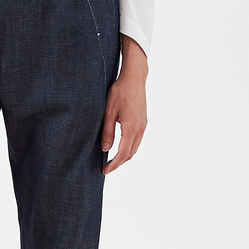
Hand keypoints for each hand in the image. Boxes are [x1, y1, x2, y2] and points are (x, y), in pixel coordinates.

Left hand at [101, 35, 147, 174]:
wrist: (134, 78)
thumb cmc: (119, 92)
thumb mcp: (108, 111)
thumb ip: (107, 131)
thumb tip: (105, 149)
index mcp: (131, 128)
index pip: (122, 154)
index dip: (114, 164)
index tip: (105, 170)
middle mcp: (140, 129)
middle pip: (131, 154)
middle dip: (119, 163)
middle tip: (106, 167)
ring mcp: (144, 125)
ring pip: (135, 148)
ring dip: (125, 156)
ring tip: (112, 159)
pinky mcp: (144, 121)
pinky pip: (138, 140)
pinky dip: (130, 147)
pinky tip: (121, 146)